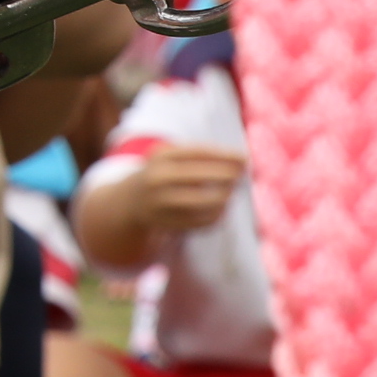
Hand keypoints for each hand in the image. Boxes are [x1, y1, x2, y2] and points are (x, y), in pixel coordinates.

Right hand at [121, 146, 244, 237]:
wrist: (132, 202)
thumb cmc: (164, 173)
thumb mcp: (172, 157)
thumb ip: (202, 156)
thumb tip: (241, 161)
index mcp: (160, 156)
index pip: (197, 153)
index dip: (223, 155)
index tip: (244, 158)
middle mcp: (157, 179)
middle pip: (200, 177)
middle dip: (226, 176)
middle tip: (240, 176)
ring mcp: (161, 202)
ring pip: (204, 201)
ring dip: (224, 197)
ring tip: (229, 193)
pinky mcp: (168, 223)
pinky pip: (203, 221)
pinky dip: (217, 214)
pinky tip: (220, 208)